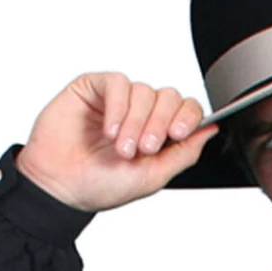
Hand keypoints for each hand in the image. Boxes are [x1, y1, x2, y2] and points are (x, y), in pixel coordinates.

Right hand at [14, 71, 217, 212]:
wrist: (60, 186)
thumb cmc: (100, 186)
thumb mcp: (152, 177)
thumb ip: (184, 154)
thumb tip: (211, 130)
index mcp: (158, 134)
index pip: (186, 110)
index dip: (187, 117)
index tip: (178, 134)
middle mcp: (140, 114)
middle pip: (168, 96)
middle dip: (159, 124)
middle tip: (143, 149)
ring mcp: (118, 100)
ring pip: (144, 91)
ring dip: (135, 122)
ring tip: (121, 147)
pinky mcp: (94, 88)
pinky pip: (118, 83)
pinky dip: (118, 108)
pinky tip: (109, 130)